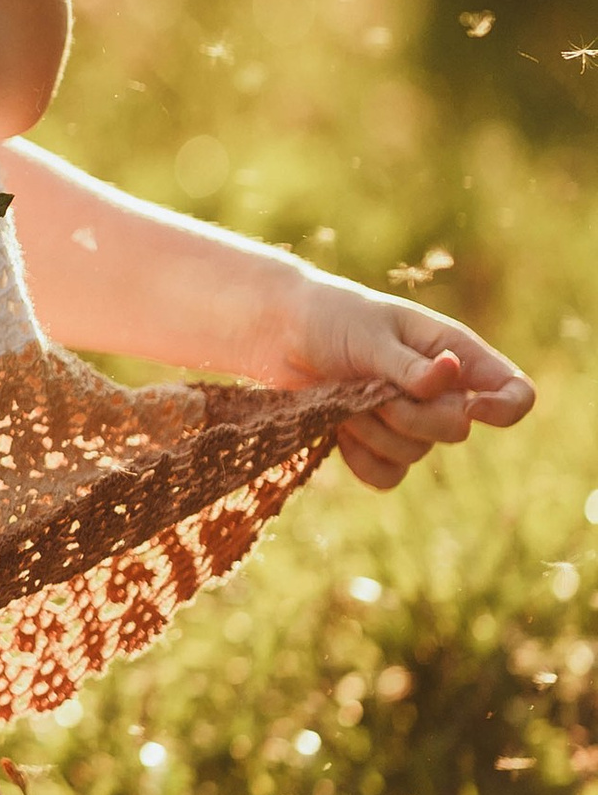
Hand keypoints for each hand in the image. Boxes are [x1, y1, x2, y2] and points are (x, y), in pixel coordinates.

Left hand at [256, 270, 534, 490]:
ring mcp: (410, 421)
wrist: (279, 334)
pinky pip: (387, 475)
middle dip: (410, 416)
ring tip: (346, 394)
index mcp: (455, 353)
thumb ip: (408, 364)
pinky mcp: (378, 444)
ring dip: (373, 428)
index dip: (503, 408)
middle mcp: (441, 391)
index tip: (468, 406)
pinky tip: (340, 428)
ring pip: (415, 453)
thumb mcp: (370, 334)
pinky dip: (361, 457)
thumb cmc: (330, 318)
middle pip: (456, 431)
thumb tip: (451, 375)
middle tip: (372, 390)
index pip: (514, 392)